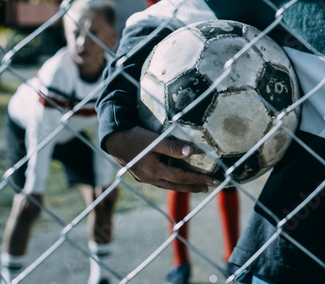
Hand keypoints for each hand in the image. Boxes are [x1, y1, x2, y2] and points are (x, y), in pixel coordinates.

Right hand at [103, 126, 217, 192]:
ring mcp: (144, 179)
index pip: (180, 177)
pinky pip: (160, 182)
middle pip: (175, 186)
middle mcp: (149, 178)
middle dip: (192, 187)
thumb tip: (191, 152)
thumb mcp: (154, 140)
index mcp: (153, 171)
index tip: (211, 180)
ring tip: (195, 187)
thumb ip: (172, 147)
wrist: (113, 140)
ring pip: (168, 186)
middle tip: (207, 188)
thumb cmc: (135, 137)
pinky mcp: (140, 176)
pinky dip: (171, 182)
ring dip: (182, 186)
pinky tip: (176, 180)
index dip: (196, 179)